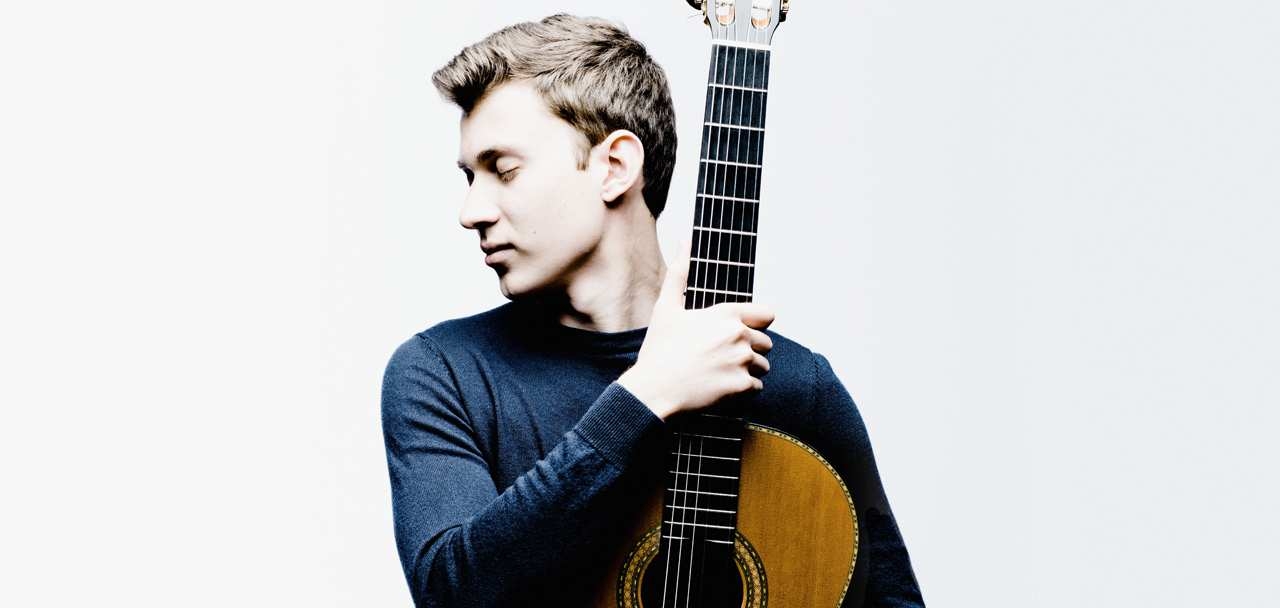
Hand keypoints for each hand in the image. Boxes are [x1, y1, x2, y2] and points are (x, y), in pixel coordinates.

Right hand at [618, 239, 774, 419]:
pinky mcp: (742, 386)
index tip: (741, 333)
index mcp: (726, 314)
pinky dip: (743, 391)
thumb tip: (684, 241)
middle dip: (749, 351)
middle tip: (722, 358)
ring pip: (762, 366)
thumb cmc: (659, 350)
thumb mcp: (666, 307)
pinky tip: (721, 388)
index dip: (756, 324)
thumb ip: (680, 273)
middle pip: (766, 343)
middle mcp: (739, 335)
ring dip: (747, 371)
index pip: (767, 314)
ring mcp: (742, 361)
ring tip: (720, 374)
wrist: (653, 390)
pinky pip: (757, 388)